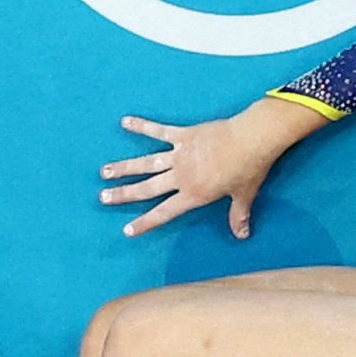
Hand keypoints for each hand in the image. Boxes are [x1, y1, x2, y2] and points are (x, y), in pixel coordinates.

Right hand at [98, 98, 316, 238]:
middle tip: (104, 197)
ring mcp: (180, 154)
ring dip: (125, 167)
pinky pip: (159, 130)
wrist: (251, 139)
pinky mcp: (184, 135)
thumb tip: (242, 235)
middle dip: (124, 194)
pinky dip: (142, 126)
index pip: (164, 212)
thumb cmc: (248, 169)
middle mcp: (181, 176)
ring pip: (146, 163)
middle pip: (147, 188)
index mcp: (194, 194)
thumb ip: (238, 216)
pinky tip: (125, 121)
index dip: (145, 222)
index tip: (127, 230)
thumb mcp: (244, 196)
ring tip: (105, 171)